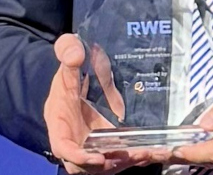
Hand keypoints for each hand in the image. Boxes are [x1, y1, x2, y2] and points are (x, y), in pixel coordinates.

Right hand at [45, 34, 176, 173]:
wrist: (81, 73)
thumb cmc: (71, 68)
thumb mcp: (68, 53)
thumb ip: (68, 50)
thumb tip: (75, 54)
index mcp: (59, 122)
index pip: (63, 147)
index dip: (78, 157)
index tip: (98, 157)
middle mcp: (74, 139)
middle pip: (87, 165)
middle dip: (109, 164)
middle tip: (130, 155)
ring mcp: (91, 144)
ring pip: (106, 165)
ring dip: (125, 162)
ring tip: (147, 153)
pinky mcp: (108, 144)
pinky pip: (119, 157)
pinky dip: (134, 158)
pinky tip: (152, 152)